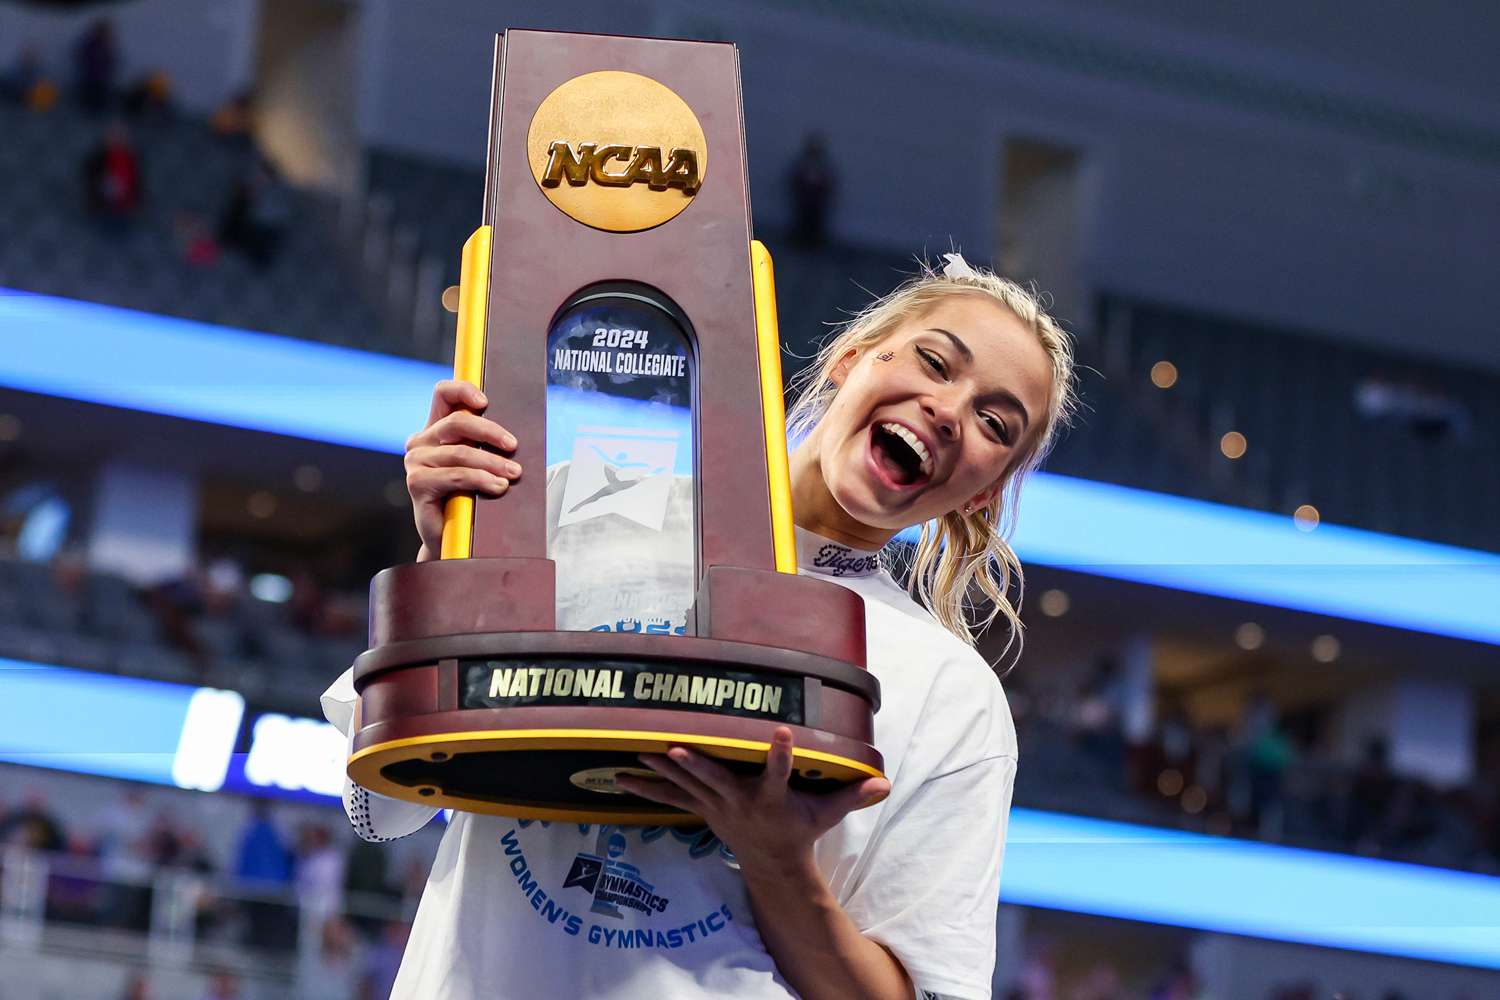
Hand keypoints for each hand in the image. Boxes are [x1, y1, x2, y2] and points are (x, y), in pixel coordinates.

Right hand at [403, 379, 520, 559]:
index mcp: (435, 430)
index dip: (463, 390)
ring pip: (461, 453)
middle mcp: (421, 442)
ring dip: (493, 463)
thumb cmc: (469, 498)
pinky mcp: (417, 483)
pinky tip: (498, 487)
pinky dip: (482, 480)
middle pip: (457, 422)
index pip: (443, 395)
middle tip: (513, 446)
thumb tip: (514, 436)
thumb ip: (484, 445)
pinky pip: (456, 476)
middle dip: (490, 432)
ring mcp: (416, 462)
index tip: (485, 402)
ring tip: (513, 475)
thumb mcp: (478, 465)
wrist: (453, 540)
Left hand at [615, 727, 889, 875]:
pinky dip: (645, 786)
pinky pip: (670, 796)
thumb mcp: (827, 815)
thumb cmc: (799, 830)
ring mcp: (717, 806)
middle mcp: (740, 802)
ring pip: (685, 785)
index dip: (782, 754)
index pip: (779, 773)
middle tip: (674, 747)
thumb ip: (852, 796)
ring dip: (660, 770)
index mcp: (772, 799)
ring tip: (635, 751)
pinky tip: (619, 774)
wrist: (772, 865)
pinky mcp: (703, 808)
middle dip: (696, 765)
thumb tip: (886, 784)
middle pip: (716, 780)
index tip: (782, 733)